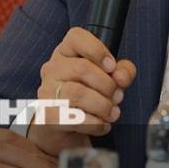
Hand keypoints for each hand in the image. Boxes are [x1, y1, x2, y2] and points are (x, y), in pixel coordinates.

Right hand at [29, 27, 135, 155]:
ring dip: (103, 106)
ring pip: (78, 93)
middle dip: (107, 85)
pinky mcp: (47, 116)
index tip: (112, 67)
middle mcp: (52, 69)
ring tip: (112, 113)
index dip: (97, 49)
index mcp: (66, 53)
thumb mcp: (108, 79)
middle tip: (118, 96)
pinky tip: (102, 125)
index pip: (76, 37)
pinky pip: (75, 118)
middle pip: (82, 68)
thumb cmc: (87, 99)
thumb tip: (121, 76)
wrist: (64, 130)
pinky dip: (96, 124)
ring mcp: (47, 92)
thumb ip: (122, 72)